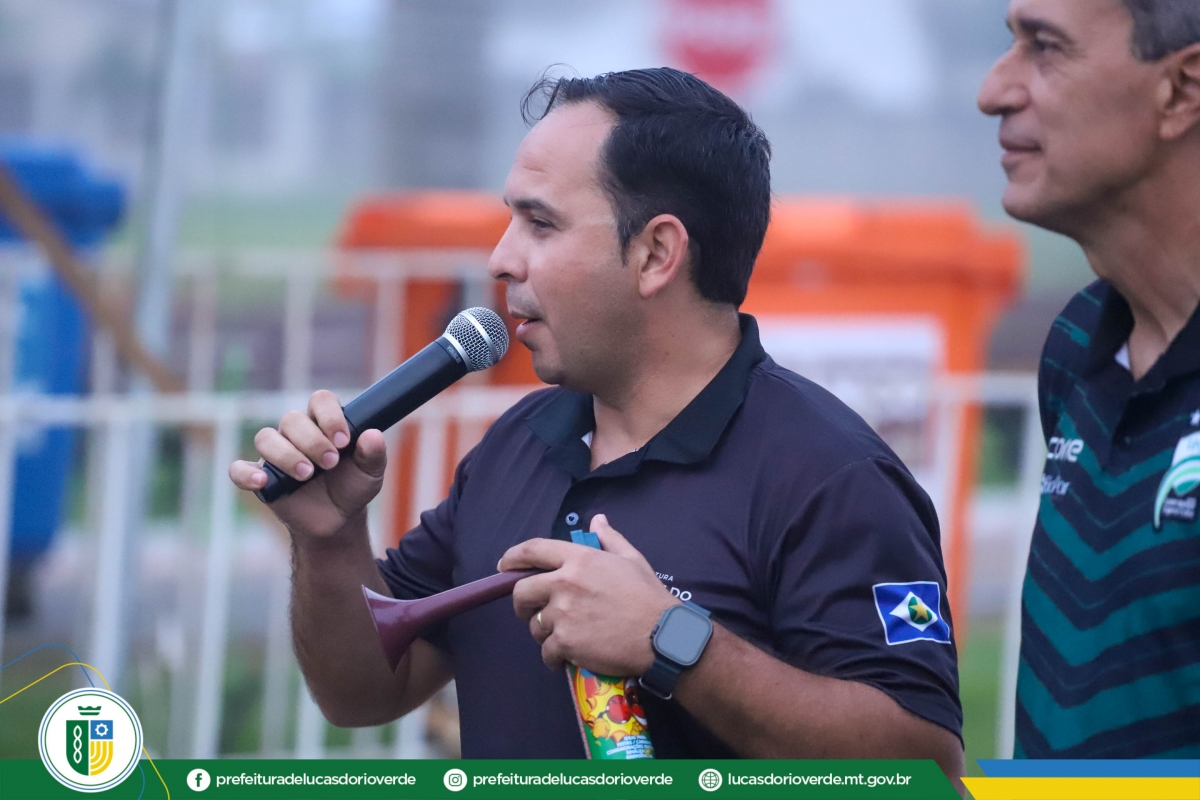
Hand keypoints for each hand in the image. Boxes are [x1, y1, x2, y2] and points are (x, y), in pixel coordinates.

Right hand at [228, 389, 386, 540]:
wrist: (338, 520)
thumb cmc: (353, 488)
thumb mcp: (371, 473)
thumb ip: (374, 453)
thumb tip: (373, 435)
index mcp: (324, 423)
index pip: (320, 401)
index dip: (330, 416)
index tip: (343, 441)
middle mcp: (297, 433)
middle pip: (292, 419)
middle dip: (312, 441)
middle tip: (330, 463)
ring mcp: (276, 454)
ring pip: (266, 438)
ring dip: (286, 455)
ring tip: (307, 475)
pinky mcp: (261, 477)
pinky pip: (239, 469)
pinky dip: (246, 473)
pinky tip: (262, 481)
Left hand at [500, 514, 678, 674]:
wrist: (661, 636)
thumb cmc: (648, 597)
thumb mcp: (632, 559)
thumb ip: (610, 538)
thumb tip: (597, 520)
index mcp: (580, 559)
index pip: (534, 550)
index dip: (513, 557)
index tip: (503, 567)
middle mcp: (565, 583)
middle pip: (522, 591)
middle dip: (523, 603)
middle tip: (533, 612)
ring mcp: (563, 614)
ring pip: (535, 625)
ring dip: (544, 632)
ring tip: (564, 637)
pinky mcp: (565, 642)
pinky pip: (546, 651)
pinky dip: (554, 657)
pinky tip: (566, 658)